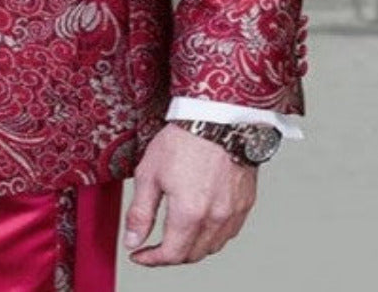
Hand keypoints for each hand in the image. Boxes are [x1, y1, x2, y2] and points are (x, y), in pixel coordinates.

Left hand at [124, 122, 257, 265]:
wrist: (218, 118)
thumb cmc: (184, 139)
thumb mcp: (149, 172)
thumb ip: (140, 212)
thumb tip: (132, 240)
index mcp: (189, 213)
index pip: (171, 255)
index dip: (151, 259)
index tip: (139, 254)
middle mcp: (215, 218)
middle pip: (192, 255)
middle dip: (170, 255)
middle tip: (154, 245)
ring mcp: (233, 212)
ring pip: (212, 247)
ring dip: (192, 247)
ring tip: (176, 234)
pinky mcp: (245, 203)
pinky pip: (228, 232)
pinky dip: (212, 235)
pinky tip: (201, 222)